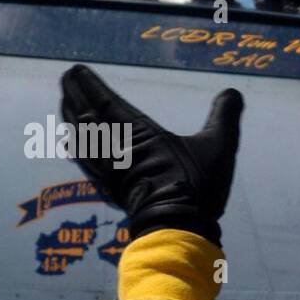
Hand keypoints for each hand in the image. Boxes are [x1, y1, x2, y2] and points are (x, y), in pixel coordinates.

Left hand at [60, 64, 243, 243]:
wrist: (176, 229)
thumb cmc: (196, 185)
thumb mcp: (219, 146)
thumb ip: (225, 116)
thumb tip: (233, 91)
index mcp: (138, 132)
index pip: (105, 102)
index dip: (88, 85)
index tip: (74, 70)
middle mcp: (116, 147)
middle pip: (86, 116)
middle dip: (74, 96)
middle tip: (66, 81)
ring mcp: (109, 170)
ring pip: (81, 139)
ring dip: (71, 120)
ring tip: (66, 107)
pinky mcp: (108, 189)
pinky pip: (85, 161)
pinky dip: (76, 147)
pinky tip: (72, 144)